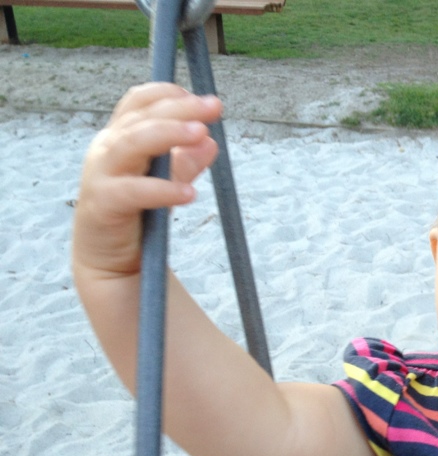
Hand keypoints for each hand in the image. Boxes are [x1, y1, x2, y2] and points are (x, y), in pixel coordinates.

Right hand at [73, 83, 222, 275]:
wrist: (109, 257)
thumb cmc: (137, 213)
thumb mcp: (166, 183)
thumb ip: (186, 163)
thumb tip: (211, 142)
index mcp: (121, 136)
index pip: (140, 102)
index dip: (169, 94)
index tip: (203, 99)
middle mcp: (107, 148)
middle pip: (142, 117)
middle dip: (180, 109)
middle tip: (214, 106)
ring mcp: (102, 174)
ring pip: (132, 143)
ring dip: (168, 134)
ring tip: (202, 133)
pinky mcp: (103, 203)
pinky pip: (134, 192)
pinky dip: (162, 190)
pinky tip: (189, 193)